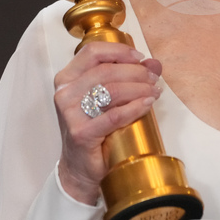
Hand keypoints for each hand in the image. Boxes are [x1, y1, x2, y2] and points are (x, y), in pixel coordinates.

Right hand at [53, 42, 162, 204]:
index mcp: (67, 78)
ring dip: (139, 88)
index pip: (92, 52)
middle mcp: (64, 93)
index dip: (119, 51)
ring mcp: (70, 113)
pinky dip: (135, 108)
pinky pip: (114, 115)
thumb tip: (154, 64)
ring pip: (111, 90)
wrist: (80, 168)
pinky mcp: (81, 133)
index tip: (140, 58)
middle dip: (135, 72)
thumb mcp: (106, 99)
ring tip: (154, 92)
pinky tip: (147, 105)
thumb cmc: (94, 129)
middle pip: (106, 70)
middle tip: (153, 79)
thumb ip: (128, 77)